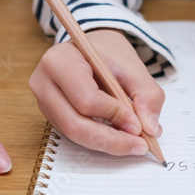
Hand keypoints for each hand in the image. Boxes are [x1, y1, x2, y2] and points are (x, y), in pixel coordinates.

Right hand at [29, 29, 164, 154]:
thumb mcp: (133, 65)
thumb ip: (146, 94)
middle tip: (140, 145)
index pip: (86, 99)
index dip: (115, 115)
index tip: (140, 126)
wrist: (91, 49)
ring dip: (107, 143)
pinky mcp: (52, 117)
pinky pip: (75, 135)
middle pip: (75, 124)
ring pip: (74, 135)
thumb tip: (149, 128)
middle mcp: (44, 84)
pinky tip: (120, 137)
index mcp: (59, 61)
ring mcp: (44, 103)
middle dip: (111, 140)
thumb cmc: (107, 53)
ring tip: (134, 143)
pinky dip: (100, 140)